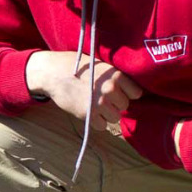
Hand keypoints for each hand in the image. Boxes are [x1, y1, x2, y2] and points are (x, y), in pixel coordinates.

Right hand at [26, 50, 142, 131]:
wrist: (54, 73)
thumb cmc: (78, 67)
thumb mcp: (101, 65)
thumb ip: (116, 76)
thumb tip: (131, 90)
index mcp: (116, 75)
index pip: (136, 93)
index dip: (128, 93)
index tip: (120, 91)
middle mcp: (110, 89)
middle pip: (125, 106)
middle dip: (116, 104)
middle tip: (103, 97)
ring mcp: (99, 103)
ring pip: (115, 118)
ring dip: (107, 114)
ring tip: (96, 105)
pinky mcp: (88, 115)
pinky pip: (102, 126)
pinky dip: (96, 122)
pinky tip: (89, 111)